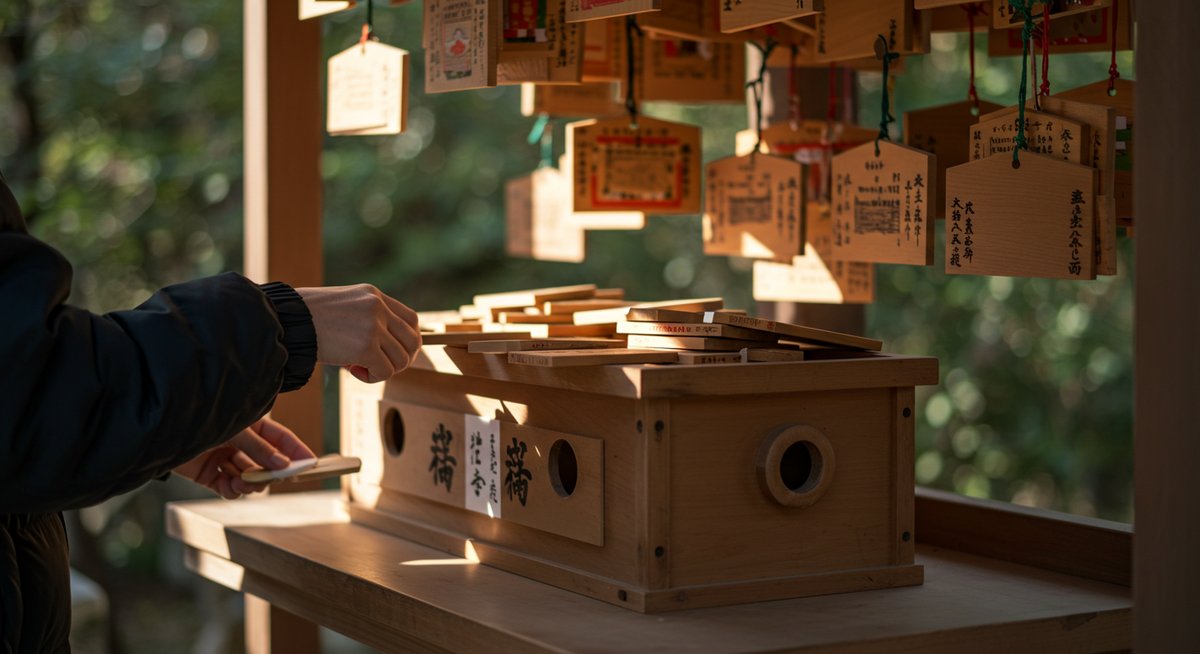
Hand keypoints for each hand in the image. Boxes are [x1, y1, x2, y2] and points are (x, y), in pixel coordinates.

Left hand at [174, 417, 316, 498]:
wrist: (161, 429)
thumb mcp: (235, 430)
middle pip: (267, 463)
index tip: (312, 465)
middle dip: (271, 472)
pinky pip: (230, 489)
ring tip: (244, 482)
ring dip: (251, 483)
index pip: (282, 439)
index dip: (298, 451)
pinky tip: (231, 486)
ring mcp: (225, 459)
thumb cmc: (200, 418)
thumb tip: (284, 466)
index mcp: (251, 424)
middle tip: (275, 479)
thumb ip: (259, 449)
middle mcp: (240, 443)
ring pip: (250, 478)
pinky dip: (234, 490)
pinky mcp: (210, 475)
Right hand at [297, 284, 420, 382]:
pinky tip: (352, 370)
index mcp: (374, 295)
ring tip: (358, 367)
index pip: (412, 320)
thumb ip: (368, 318)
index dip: (407, 341)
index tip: (392, 352)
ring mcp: (373, 326)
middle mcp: (378, 307)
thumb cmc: (308, 317)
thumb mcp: (344, 306)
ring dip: (383, 370)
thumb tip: (387, 349)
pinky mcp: (366, 347)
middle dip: (400, 360)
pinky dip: (371, 378)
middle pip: (413, 342)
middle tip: (377, 365)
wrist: (286, 320)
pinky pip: (385, 372)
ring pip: (401, 360)